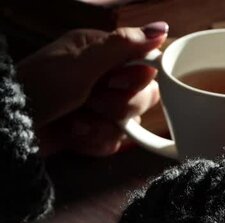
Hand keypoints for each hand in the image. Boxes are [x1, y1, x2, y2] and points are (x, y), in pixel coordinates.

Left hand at [16, 22, 168, 156]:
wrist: (12, 129)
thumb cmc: (39, 88)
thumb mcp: (82, 64)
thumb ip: (123, 45)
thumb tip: (161, 28)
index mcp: (102, 53)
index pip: (146, 63)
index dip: (138, 78)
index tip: (115, 81)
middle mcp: (105, 78)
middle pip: (145, 95)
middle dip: (119, 105)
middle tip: (92, 101)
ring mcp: (101, 107)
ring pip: (132, 121)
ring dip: (104, 125)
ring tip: (78, 121)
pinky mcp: (96, 131)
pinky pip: (117, 141)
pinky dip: (96, 141)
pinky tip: (76, 135)